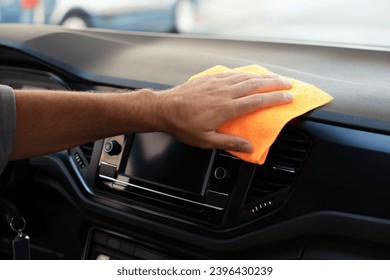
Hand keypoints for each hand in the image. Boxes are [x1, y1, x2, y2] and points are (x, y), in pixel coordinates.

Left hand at [156, 72, 293, 152]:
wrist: (164, 109)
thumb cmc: (183, 126)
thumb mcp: (206, 141)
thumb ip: (229, 142)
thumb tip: (249, 147)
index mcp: (226, 108)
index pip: (257, 102)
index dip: (275, 99)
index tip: (288, 97)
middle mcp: (224, 92)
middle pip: (255, 85)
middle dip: (275, 83)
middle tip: (289, 83)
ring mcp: (217, 83)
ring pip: (245, 76)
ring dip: (263, 76)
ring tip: (275, 77)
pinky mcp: (209, 78)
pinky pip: (232, 73)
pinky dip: (245, 72)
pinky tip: (250, 73)